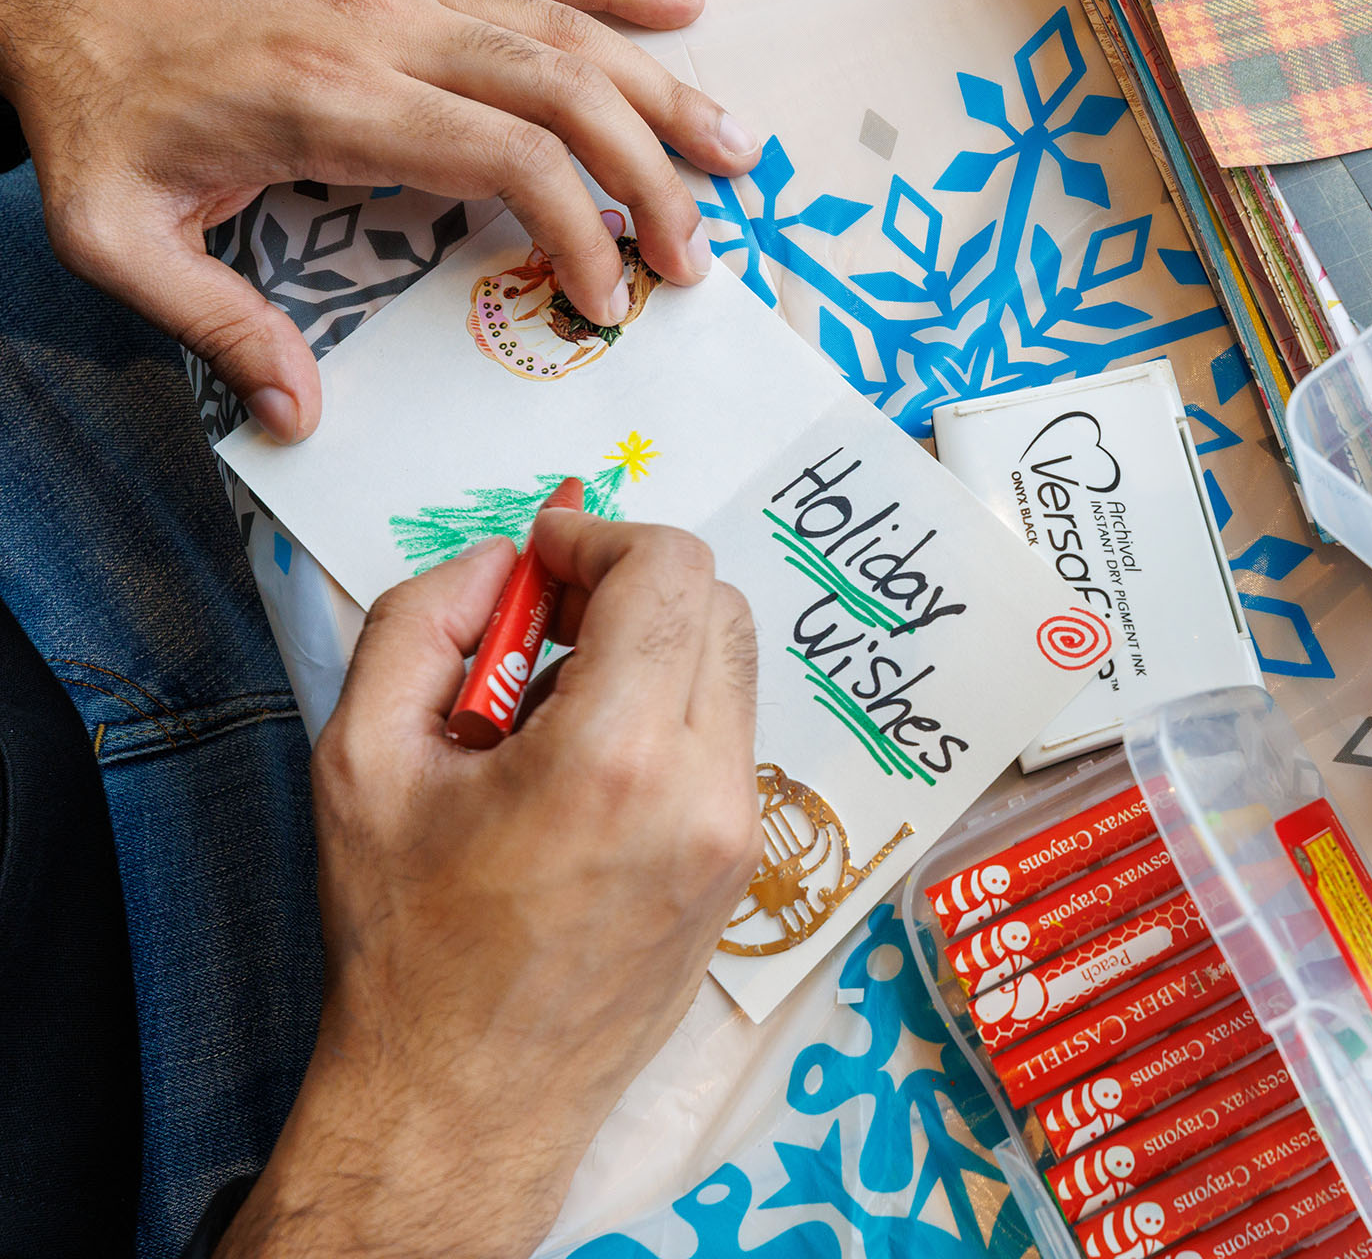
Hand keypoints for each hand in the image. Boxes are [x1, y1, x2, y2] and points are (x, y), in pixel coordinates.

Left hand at [0, 0, 756, 441]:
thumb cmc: (91, 100)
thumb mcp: (118, 235)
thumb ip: (218, 325)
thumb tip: (302, 413)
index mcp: (330, 101)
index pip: (507, 158)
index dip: (581, 232)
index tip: (605, 301)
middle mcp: (384, 26)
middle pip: (566, 92)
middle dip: (651, 179)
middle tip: (694, 256)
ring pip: (567, 25)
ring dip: (662, 89)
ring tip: (735, 150)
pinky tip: (680, 3)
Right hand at [220, 514, 759, 1255]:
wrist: (465, 1099)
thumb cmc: (405, 946)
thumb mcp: (360, 759)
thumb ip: (423, 621)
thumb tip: (502, 562)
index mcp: (616, 756)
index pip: (673, 570)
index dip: (602, 538)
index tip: (543, 560)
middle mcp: (704, 791)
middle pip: (717, 607)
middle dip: (631, 588)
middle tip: (543, 625)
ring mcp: (738, 835)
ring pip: (730, 672)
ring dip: (652, 653)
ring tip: (551, 712)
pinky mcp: (745, 868)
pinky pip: (727, 742)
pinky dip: (668, 717)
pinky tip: (585, 772)